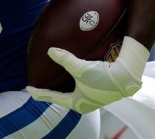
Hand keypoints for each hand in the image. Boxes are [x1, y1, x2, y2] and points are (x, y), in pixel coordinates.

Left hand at [27, 36, 148, 113]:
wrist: (127, 76)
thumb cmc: (103, 76)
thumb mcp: (80, 67)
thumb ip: (64, 59)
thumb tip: (50, 51)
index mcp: (77, 103)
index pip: (52, 98)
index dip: (39, 93)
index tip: (28, 88)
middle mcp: (84, 104)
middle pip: (62, 98)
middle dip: (51, 93)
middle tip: (40, 87)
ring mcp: (92, 99)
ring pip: (72, 94)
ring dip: (63, 88)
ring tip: (54, 82)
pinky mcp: (99, 92)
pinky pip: (81, 89)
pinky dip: (73, 83)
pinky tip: (73, 77)